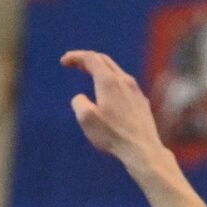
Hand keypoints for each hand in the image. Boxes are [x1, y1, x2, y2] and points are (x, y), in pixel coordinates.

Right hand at [61, 50, 167, 168]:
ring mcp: (136, 90)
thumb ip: (79, 102)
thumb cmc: (113, 135)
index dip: (76, 56)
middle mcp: (124, 81)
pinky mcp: (141, 102)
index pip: (90, 58)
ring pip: (116, 72)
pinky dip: (112, 82)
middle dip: (87, 59)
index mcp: (108, 81)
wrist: (142, 150)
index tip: (64, 61)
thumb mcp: (86, 119)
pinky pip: (125, 85)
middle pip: (104, 60)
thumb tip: (81, 98)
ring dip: (101, 70)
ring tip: (91, 75)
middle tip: (76, 64)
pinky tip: (110, 93)